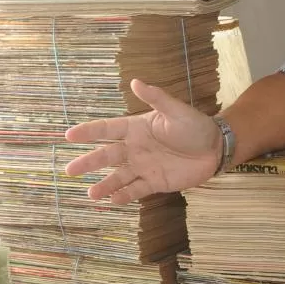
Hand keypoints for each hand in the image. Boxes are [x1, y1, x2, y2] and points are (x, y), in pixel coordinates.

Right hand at [65, 79, 221, 203]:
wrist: (215, 148)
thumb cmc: (195, 126)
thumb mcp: (176, 110)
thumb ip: (156, 98)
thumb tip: (135, 81)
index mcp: (136, 128)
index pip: (107, 129)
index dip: (88, 132)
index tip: (69, 135)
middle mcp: (135, 148)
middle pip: (107, 156)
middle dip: (89, 163)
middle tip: (70, 170)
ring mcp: (144, 166)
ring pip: (118, 176)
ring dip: (105, 185)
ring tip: (91, 194)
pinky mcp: (155, 182)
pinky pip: (136, 190)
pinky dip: (125, 195)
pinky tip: (113, 201)